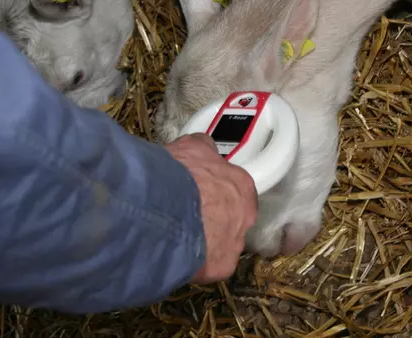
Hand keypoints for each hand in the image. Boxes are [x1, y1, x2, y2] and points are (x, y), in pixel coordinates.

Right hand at [164, 133, 257, 283]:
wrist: (165, 209)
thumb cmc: (179, 174)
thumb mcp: (190, 148)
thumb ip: (202, 149)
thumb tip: (203, 145)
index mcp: (242, 184)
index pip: (233, 189)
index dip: (214, 191)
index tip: (198, 193)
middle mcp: (246, 214)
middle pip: (232, 217)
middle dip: (212, 217)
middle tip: (187, 217)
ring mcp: (236, 242)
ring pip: (221, 243)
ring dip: (204, 242)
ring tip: (178, 238)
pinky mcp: (222, 266)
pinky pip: (209, 266)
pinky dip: (195, 263)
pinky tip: (177, 256)